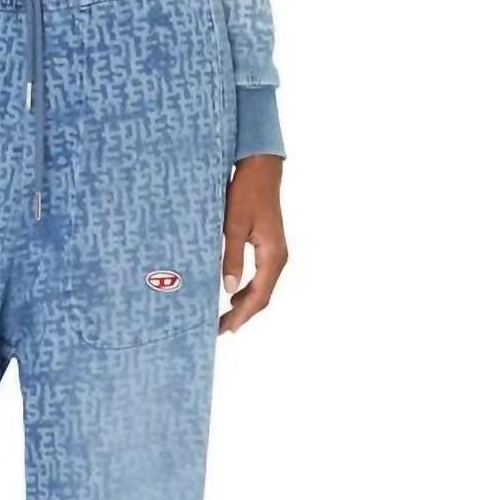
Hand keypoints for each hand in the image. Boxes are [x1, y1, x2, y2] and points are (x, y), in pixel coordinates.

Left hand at [220, 155, 287, 334]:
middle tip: (220, 329)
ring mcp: (276, 253)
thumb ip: (232, 258)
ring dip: (245, 304)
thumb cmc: (246, 193)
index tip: (224, 329)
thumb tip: (228, 290)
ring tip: (224, 317)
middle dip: (242, 314)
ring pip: (263, 288)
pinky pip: (262, 277)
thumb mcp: (234, 226)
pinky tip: (233, 295)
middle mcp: (279, 258)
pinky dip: (248, 290)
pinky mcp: (270, 247)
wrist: (260, 169)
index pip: (259, 296)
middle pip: (263, 297)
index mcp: (272, 255)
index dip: (241, 315)